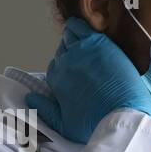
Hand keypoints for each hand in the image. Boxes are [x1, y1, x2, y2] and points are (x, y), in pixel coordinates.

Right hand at [25, 18, 150, 143]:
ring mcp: (79, 51)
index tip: (77, 73)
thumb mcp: (64, 126)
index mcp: (56, 81)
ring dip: (75, 40)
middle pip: (63, 51)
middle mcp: (63, 64)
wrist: (120, 115)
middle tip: (87, 62)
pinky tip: (86, 32)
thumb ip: (45, 110)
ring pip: (69, 37)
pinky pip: (80, 26)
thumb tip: (30, 98)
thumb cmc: (95, 124)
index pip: (55, 67)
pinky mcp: (97, 43)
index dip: (66, 69)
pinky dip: (80, 26)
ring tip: (88, 48)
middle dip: (72, 55)